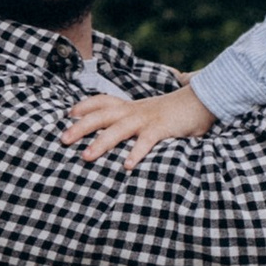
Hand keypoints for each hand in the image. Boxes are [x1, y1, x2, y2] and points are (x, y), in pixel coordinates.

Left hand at [61, 79, 214, 165]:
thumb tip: (120, 130)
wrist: (202, 99)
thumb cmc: (175, 111)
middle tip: (62, 140)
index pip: (103, 101)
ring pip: (118, 129)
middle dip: (80, 127)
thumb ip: (134, 120)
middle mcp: (135, 111)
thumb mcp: (150, 113)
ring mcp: (147, 119)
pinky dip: (136, 152)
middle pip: (102, 115)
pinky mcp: (162, 128)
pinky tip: (126, 166)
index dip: (84, 106)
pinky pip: (146, 141)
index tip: (68, 113)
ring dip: (101, 143)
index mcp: (131, 107)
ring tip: (85, 157)